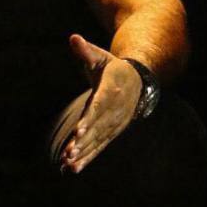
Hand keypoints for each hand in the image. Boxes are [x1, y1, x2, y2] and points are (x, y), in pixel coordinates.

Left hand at [61, 34, 141, 172]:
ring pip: (97, 141)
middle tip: (69, 154)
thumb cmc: (113, 67)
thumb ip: (86, 50)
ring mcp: (113, 124)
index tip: (78, 131)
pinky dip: (87, 158)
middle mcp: (113, 111)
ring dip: (83, 154)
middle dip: (83, 142)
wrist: (138, 82)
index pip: (98, 106)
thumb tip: (73, 38)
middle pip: (96, 128)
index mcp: (110, 90)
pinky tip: (72, 168)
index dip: (88, 119)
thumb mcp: (101, 56)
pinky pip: (98, 147)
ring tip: (68, 165)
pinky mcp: (111, 133)